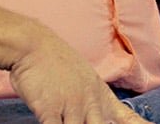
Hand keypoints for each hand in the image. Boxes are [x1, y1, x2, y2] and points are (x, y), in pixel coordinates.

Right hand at [9, 33, 145, 123]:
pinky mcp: (50, 110)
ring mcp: (72, 106)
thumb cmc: (55, 61)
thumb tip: (101, 116)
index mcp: (100, 93)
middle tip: (93, 123)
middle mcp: (90, 101)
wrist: (33, 44)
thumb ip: (93, 99)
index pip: (126, 117)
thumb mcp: (83, 76)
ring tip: (71, 122)